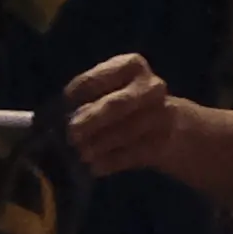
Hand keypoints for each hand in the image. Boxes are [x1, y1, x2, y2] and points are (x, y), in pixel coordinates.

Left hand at [64, 51, 188, 181]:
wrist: (168, 124)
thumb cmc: (124, 102)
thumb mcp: (110, 89)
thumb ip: (89, 98)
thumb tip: (66, 118)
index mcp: (131, 65)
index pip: (96, 79)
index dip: (76, 94)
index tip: (63, 104)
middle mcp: (150, 87)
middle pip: (118, 105)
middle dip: (92, 120)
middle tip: (72, 133)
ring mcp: (161, 114)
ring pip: (127, 131)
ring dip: (100, 144)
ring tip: (82, 154)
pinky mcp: (164, 141)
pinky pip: (135, 153)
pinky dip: (112, 161)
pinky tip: (95, 167)